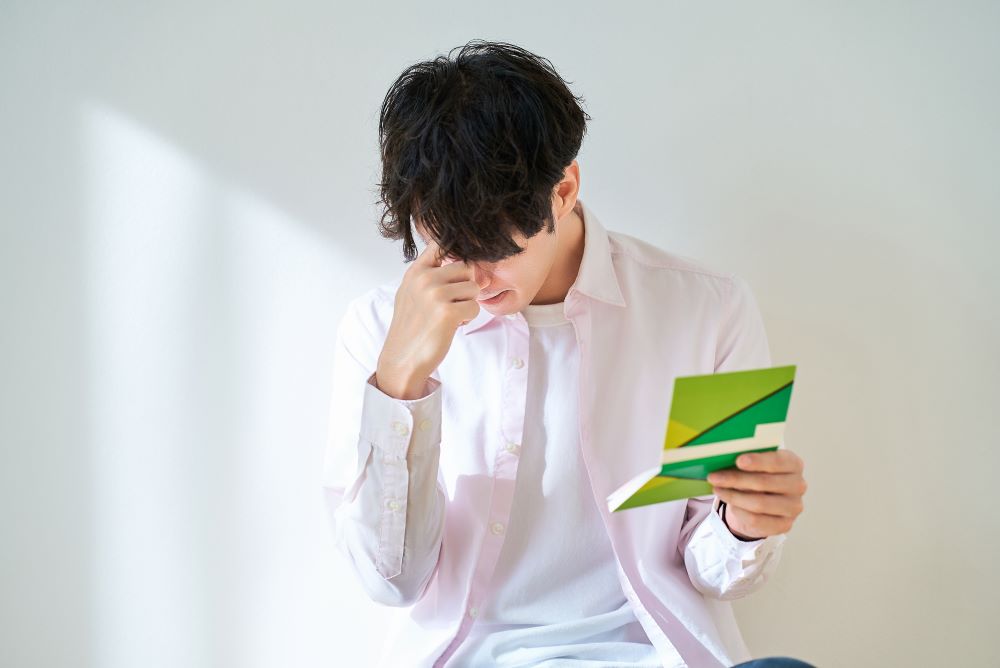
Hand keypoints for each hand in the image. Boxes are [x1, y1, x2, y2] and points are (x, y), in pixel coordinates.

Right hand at [376, 238, 480, 398]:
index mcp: (416, 272)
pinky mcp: (448, 312)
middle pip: (466, 268)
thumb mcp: (412, 292)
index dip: (456, 251)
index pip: (441, 244)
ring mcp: (436, 294)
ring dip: (467, 304)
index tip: (457, 267)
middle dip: (465, 287)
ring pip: (473, 288)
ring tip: (449, 316)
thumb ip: (432, 274)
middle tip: (452, 304)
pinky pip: (475, 307)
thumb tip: (468, 265)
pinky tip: (451, 326)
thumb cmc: (411, 327)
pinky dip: (467, 319)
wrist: (402, 359)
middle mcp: (425, 279)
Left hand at [707, 449, 805, 539]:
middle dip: (736, 479)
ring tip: (717, 490)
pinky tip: (730, 505)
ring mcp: (794, 507)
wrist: (763, 501)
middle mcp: (798, 485)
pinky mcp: (784, 525)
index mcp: (794, 464)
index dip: (758, 461)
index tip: (738, 460)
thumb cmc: (757, 475)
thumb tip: (723, 457)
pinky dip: (739, 512)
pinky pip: (757, 520)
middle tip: (714, 477)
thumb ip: (746, 460)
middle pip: (765, 483)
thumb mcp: (755, 464)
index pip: (778, 461)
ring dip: (733, 496)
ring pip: (759, 503)